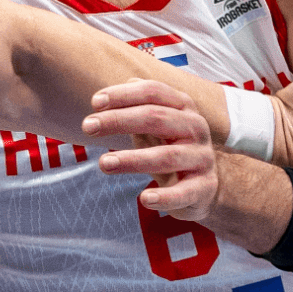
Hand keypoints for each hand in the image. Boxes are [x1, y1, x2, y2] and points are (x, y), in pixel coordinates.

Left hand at [83, 79, 217, 221]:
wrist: (205, 184)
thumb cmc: (171, 148)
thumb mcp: (156, 124)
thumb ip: (137, 107)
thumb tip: (111, 92)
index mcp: (183, 107)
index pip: (154, 92)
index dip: (124, 95)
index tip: (94, 102)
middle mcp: (195, 128)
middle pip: (157, 118)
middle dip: (119, 120)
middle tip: (87, 126)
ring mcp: (202, 158)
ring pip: (166, 156)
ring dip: (132, 160)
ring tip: (103, 164)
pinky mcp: (203, 187)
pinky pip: (183, 192)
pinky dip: (164, 196)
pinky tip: (144, 199)